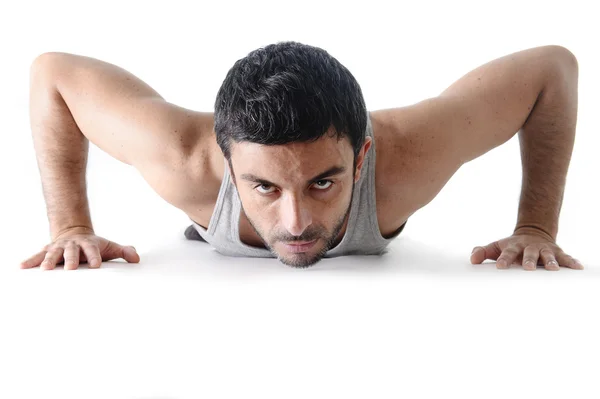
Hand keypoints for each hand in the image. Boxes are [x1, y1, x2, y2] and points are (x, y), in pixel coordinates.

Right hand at [20, 227, 139, 269]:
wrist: (75, 233)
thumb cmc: (95, 246)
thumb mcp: (110, 247)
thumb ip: (124, 252)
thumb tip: (137, 258)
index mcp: (89, 244)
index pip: (93, 250)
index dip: (95, 257)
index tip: (97, 266)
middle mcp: (73, 244)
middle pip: (72, 251)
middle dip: (71, 259)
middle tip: (70, 268)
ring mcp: (59, 247)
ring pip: (53, 253)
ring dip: (48, 260)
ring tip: (44, 270)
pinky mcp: (47, 250)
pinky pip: (37, 255)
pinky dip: (30, 261)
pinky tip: (21, 267)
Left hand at [469, 228, 583, 270]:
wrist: (533, 232)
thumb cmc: (512, 246)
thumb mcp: (497, 246)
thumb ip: (483, 252)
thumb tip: (472, 259)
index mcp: (514, 246)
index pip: (508, 253)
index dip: (503, 259)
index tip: (499, 266)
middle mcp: (530, 247)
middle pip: (529, 254)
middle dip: (529, 261)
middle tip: (528, 268)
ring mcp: (544, 250)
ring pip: (548, 256)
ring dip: (550, 262)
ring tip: (554, 269)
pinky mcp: (557, 252)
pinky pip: (566, 257)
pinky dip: (572, 262)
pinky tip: (578, 268)